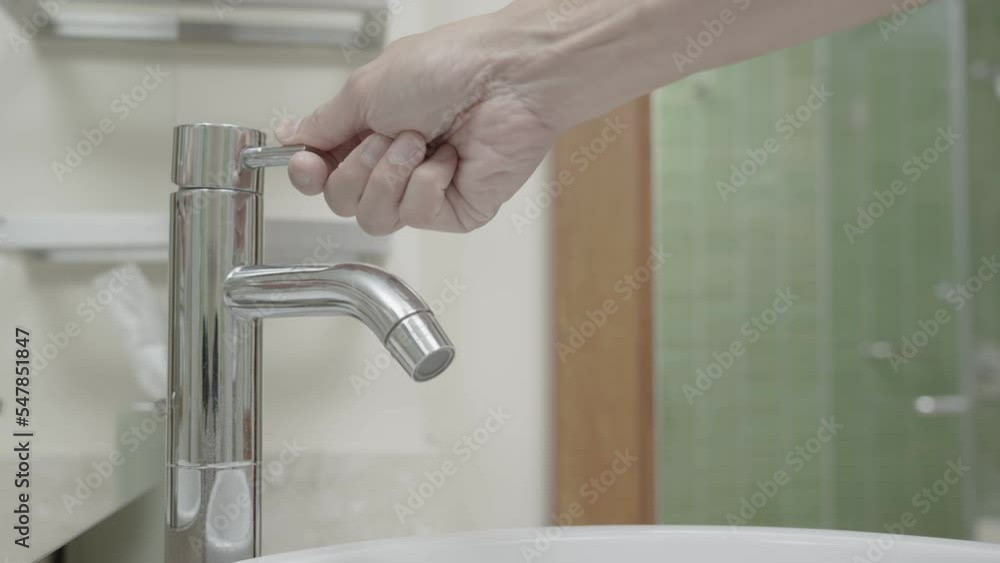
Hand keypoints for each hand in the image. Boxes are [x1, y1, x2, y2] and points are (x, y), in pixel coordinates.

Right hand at [276, 13, 556, 234]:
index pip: (321, 176)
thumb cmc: (450, 66)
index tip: (307, 162)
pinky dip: (428, 181)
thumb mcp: (367, 89)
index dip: (309, 176)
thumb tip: (291, 136)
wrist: (508, 76)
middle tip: (389, 134)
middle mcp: (393, 165)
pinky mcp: (454, 211)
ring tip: (420, 140)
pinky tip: (450, 157)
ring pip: (373, 217)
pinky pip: (415, 215)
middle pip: (341, 201)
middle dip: (359, 167)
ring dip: (391, 174)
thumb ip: (324, 123)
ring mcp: (424, 191)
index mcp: (368, 133)